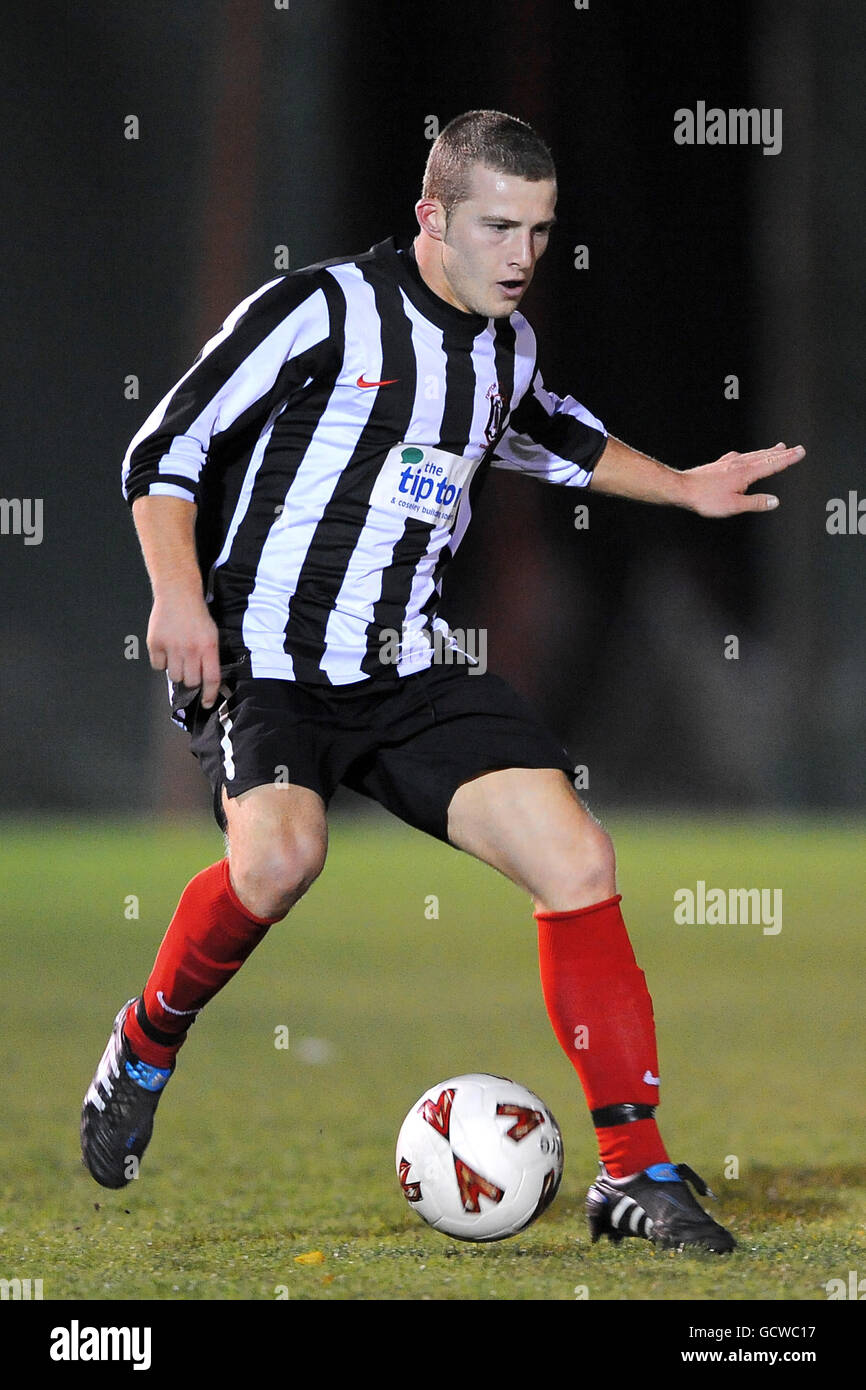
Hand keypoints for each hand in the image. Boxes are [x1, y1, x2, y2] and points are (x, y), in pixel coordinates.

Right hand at [146, 592, 221, 708]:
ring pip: (174, 676)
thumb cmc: (197, 615)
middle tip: (189, 669)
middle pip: (190, 681)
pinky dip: (161, 662)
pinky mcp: (155, 643)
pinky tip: (166, 649)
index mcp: (208, 647)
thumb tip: (208, 682)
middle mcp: (190, 649)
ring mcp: (172, 646)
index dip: (210, 695)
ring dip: (176, 670)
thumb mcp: (211, 634)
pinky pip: (158, 666)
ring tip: (177, 655)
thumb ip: (210, 657)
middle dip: (191, 680)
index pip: (211, 679)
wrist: (178, 593)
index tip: (207, 703)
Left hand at [681, 442, 804, 517]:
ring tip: (778, 448)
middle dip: (782, 453)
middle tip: (796, 448)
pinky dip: (750, 454)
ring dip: (768, 452)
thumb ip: (755, 503)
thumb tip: (774, 501)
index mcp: (746, 473)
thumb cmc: (706, 498)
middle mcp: (739, 464)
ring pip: (754, 454)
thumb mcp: (734, 505)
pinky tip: (746, 455)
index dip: (788, 459)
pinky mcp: (720, 465)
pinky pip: (741, 456)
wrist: (683, 489)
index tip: (801, 452)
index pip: (772, 464)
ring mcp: (729, 463)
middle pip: (765, 456)